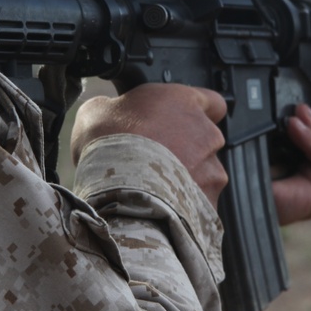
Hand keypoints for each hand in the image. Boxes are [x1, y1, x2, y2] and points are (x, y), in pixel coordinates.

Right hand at [71, 84, 228, 205]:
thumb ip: (116, 108)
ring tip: (157, 190)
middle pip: (207, 142)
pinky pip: (202, 204)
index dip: (197, 114)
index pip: (213, 102)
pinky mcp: (209, 203)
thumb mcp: (98, 110)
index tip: (182, 123)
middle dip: (189, 151)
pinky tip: (162, 207)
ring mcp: (212, 171)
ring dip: (189, 181)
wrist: (115, 191)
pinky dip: (187, 207)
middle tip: (158, 161)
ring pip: (207, 175)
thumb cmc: (108, 147)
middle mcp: (206, 134)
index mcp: (185, 102)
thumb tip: (109, 114)